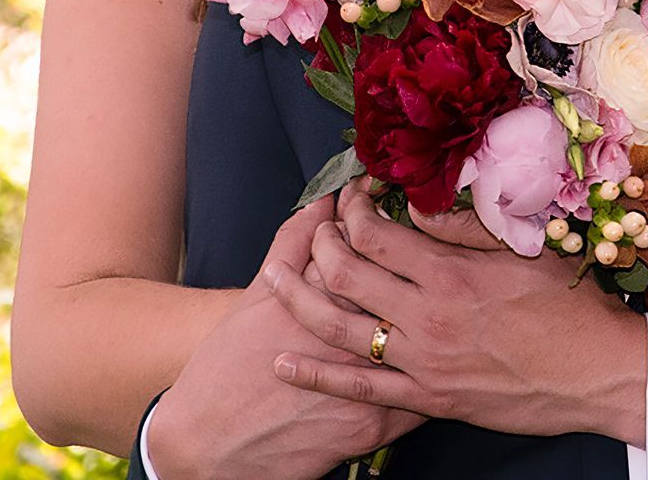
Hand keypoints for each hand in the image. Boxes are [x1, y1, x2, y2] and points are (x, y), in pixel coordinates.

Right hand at [147, 195, 423, 479]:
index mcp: (313, 299)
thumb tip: (322, 201)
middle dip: (415, 267)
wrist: (206, 446)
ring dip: (432, 315)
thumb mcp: (254, 298)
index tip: (389, 203)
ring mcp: (360, 382)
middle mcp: (341, 337)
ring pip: (415, 340)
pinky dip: (433, 372)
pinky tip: (441, 355)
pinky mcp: (370, 424)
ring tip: (441, 298)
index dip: (379, 220)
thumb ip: (291, 244)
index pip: (363, 246)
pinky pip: (419, 395)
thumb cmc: (224, 367)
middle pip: (396, 289)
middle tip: (426, 249)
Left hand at [267, 182, 646, 445]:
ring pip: (340, 328)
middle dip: (320, 243)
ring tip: (273, 277)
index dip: (352, 207)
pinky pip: (360, 389)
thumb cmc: (567, 306)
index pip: (375, 232)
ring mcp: (424, 362)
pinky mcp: (428, 398)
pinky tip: (285, 363)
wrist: (596, 373)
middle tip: (315, 226)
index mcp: (450, 273)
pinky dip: (317, 374)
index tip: (351, 193)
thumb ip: (461, 227)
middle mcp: (427, 316)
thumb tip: (413, 205)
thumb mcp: (519, 250)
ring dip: (299, 299)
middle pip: (346, 273)